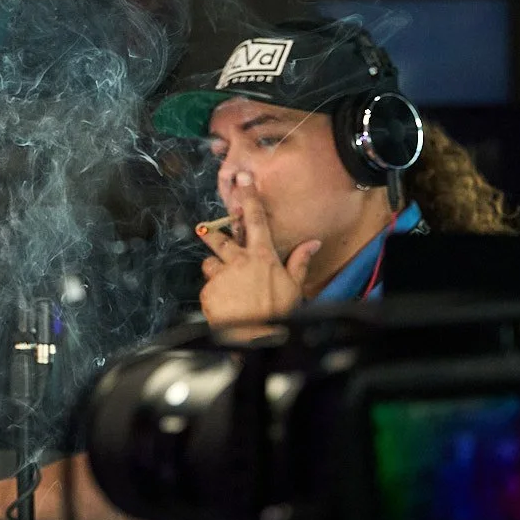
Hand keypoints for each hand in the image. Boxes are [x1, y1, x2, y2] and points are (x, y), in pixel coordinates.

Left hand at [197, 177, 320, 327]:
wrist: (257, 340)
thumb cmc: (279, 313)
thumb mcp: (295, 287)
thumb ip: (299, 261)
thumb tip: (313, 242)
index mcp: (262, 256)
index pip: (255, 220)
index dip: (248, 197)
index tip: (242, 179)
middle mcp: (238, 261)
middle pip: (219, 238)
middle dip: (212, 233)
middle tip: (206, 232)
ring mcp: (221, 276)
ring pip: (210, 264)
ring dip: (215, 271)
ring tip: (228, 287)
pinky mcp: (208, 291)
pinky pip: (208, 287)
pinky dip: (215, 294)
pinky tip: (226, 305)